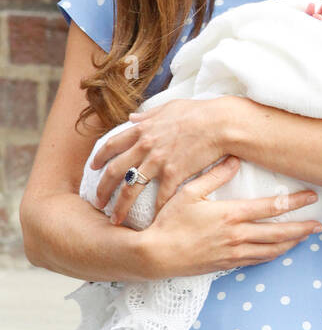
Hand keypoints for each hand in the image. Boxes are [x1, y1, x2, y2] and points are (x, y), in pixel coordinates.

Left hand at [90, 96, 231, 223]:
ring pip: (131, 189)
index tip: (93, 169)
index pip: (111, 145)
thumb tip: (132, 118)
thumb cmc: (198, 112)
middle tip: (96, 202)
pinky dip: (155, 211)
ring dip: (120, 206)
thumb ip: (148, 115)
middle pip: (114, 171)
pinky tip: (150, 221)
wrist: (220, 123)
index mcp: (142, 130)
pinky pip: (160, 197)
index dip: (99, 158)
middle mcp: (145, 147)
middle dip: (102, 189)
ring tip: (115, 219)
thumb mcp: (168, 107)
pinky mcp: (174, 174)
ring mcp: (158, 162)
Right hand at [140, 155, 321, 276]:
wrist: (155, 255)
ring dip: (291, 243)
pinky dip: (273, 254)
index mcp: (231, 214)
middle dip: (302, 228)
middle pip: (279, 232)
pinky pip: (258, 260)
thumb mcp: (189, 192)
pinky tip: (280, 250)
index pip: (271, 207)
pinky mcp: (227, 265)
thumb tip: (233, 159)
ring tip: (305, 237)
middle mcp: (237, 235)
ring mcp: (234, 253)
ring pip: (272, 250)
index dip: (295, 202)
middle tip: (319, 224)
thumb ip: (214, 176)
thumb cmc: (169, 221)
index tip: (312, 197)